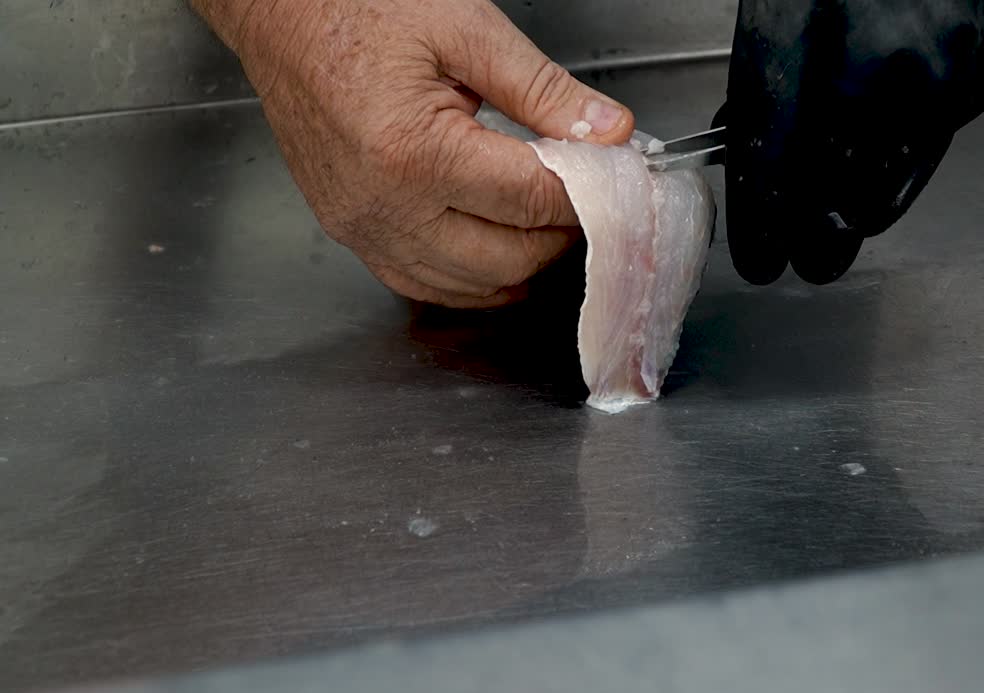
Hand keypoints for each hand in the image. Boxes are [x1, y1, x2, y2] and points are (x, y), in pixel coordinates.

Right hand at [192, 0, 634, 307]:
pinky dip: (470, 280)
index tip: (614, 183)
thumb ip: (544, 90)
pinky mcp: (348, 231)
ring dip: (519, 265)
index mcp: (415, 152)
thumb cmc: (358, 7)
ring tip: (545, 223)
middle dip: (557, 237)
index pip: (531, 201)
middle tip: (585, 201)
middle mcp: (383, 205)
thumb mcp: (467, 31)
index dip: (586, 196)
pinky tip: (496, 255)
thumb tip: (610, 132)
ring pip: (467, 286)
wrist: (281, 11)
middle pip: (506, 259)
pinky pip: (420, 283)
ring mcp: (361, 226)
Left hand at [718, 0, 983, 284]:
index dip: (765, 221)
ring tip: (850, 201)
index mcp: (807, 23)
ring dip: (872, 194)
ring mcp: (957, 55)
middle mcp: (885, 51)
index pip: (776, 158)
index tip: (760, 257)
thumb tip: (757, 143)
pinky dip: (926, 128)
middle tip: (807, 256)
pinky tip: (907, 108)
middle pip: (847, 189)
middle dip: (821, 234)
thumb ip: (770, 67)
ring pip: (908, 169)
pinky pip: (958, 117)